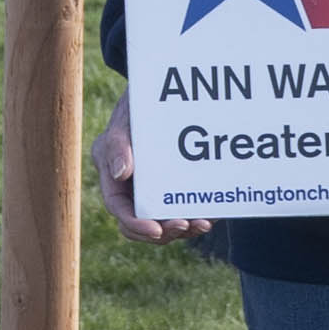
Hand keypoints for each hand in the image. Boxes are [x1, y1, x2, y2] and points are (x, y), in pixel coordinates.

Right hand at [97, 96, 210, 242]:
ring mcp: (158, 192)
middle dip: (165, 232)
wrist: (163, 97)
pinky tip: (213, 214)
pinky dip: (199, 215)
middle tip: (186, 225)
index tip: (156, 230)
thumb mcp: (123, 123)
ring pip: (168, 222)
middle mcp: (135, 192)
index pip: (121, 211)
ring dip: (185, 229)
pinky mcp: (179, 189)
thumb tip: (122, 173)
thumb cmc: (136, 110)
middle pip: (145, 224)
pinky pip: (187, 209)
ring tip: (203, 223)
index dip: (136, 226)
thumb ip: (116, 146)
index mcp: (115, 181)